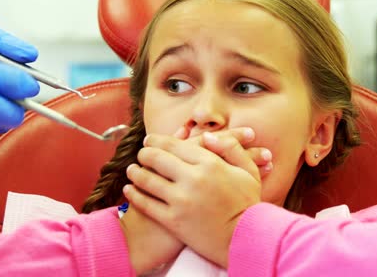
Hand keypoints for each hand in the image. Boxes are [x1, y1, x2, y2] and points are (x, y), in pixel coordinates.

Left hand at [124, 128, 262, 267]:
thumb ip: (230, 148)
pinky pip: (146, 204)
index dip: (157, 140)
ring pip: (147, 180)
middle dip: (144, 153)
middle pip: (157, 158)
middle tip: (140, 153)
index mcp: (210, 164)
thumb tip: (208, 135)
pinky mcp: (173, 220)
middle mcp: (193, 179)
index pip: (174, 145)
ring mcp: (181, 200)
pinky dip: (134, 195)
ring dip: (135, 172)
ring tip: (132, 170)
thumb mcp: (247, 171)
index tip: (150, 140)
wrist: (244, 240)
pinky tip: (129, 190)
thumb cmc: (247, 204)